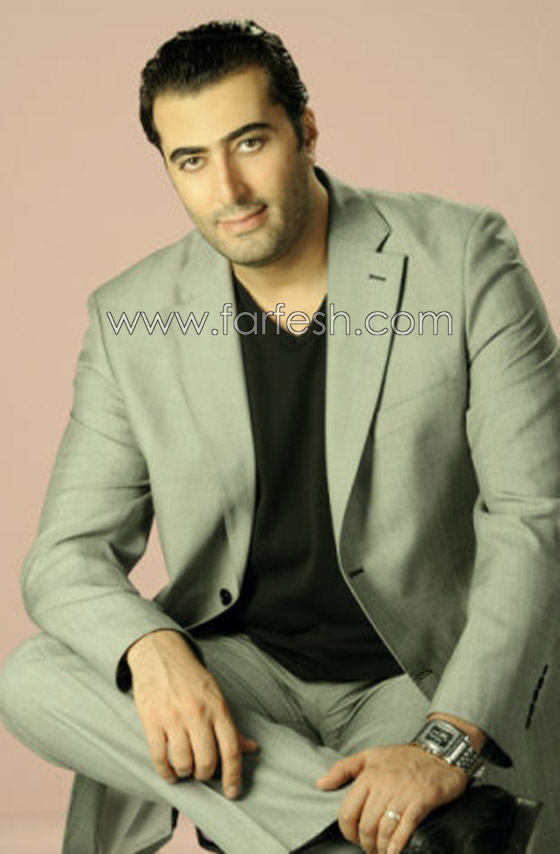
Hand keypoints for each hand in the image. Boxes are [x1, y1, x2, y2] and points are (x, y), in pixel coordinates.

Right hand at [126, 629, 257, 797]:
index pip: (231, 749)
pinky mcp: (152, 720)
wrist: (160, 653)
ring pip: (183, 762)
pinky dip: (165, 771)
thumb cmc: (190, 677)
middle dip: (205, 774)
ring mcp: (173, 717)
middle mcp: (197, 713)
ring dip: (185, 773)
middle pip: (207, 760)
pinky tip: (169, 771)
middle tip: (202, 772)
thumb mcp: (216, 695)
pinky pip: (159, 757)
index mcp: (217, 707)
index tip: (233, 792)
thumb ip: (231, 726)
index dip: (233, 775)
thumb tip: (251, 749)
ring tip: (185, 769)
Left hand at [316, 743, 467, 853]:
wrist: (440, 752)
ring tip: (382, 852)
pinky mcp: (422, 800)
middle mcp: (384, 784)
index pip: (348, 811)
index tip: (353, 838)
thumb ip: (343, 769)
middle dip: (365, 844)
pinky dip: (398, 845)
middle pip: (366, 825)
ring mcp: (403, 793)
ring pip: (384, 830)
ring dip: (381, 848)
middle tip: (370, 848)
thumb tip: (320, 784)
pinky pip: (406, 828)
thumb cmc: (404, 757)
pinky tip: (394, 853)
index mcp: (368, 775)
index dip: (347, 831)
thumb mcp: (370, 756)